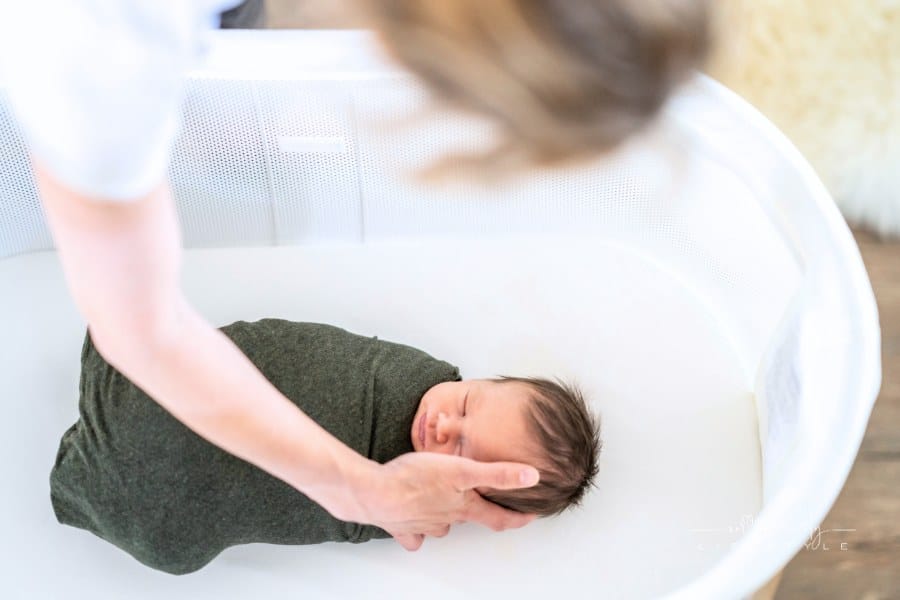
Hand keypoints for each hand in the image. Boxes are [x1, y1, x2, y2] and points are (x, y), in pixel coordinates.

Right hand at [355, 452, 539, 550]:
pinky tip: (415, 515)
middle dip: (478, 510)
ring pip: (442, 524)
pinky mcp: (402, 527)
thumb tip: (532, 476)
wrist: (373, 492)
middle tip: (483, 500)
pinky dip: (418, 528)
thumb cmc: (414, 478)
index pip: (499, 518)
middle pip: (469, 519)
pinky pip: (415, 533)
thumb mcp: (462, 470)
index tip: (531, 516)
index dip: (518, 518)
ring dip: (447, 515)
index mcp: (464, 507)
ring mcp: (424, 526)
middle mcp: (447, 520)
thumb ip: (498, 474)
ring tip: (447, 500)